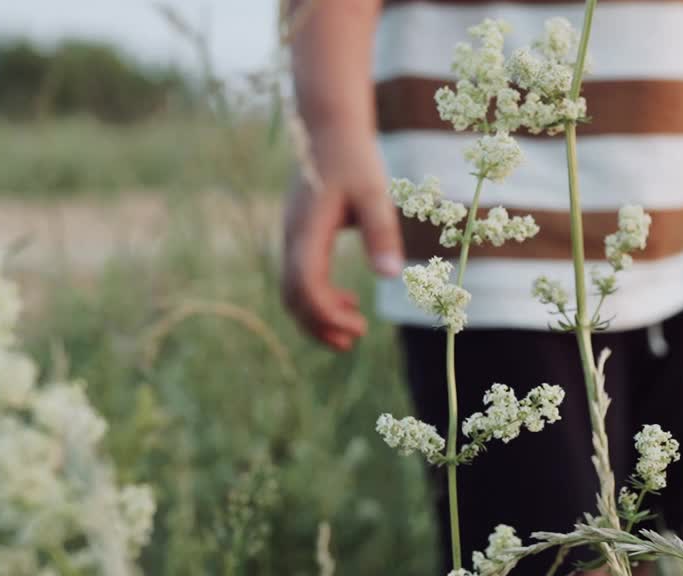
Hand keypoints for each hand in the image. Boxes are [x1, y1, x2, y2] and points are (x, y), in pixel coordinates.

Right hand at [282, 130, 403, 350]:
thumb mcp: (374, 193)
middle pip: (292, 296)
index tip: (358, 329)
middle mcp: (292, 237)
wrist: (329, 128)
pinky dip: (319, 296)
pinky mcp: (299, 234)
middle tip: (354, 341)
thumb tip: (391, 276)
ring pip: (292, 290)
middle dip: (319, 324)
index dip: (327, 314)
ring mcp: (291, 236)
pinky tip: (348, 299)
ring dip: (318, 314)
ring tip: (353, 329)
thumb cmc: (354, 158)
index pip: (305, 286)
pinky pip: (299, 276)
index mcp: (306, 230)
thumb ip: (382, 232)